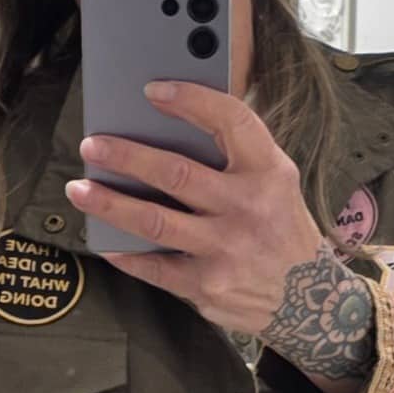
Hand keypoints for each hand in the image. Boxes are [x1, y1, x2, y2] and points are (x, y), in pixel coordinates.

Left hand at [64, 82, 374, 392]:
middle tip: (92, 145)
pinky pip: (154, 267)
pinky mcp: (207, 285)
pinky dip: (125, 253)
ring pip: (155, 222)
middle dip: (126, 156)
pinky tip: (104, 239)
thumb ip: (239, 156)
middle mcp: (247, 208)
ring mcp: (225, 250)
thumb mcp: (278, 184)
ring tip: (79, 189)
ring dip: (110, 203)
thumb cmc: (282, 231)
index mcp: (268, 173)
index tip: (153, 90)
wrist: (314, 303)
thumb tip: (175, 125)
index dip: (190, 100)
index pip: (230, 121)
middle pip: (176, 173)